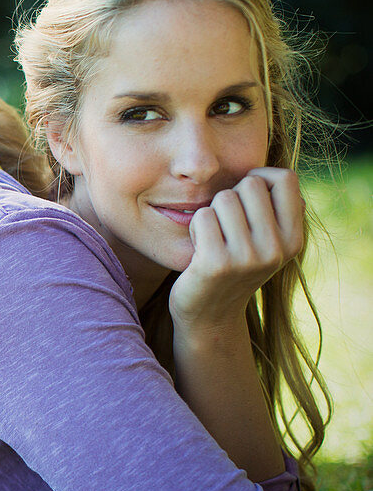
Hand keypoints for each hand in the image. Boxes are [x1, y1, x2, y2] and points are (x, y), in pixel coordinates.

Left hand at [170, 167, 303, 329]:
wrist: (211, 315)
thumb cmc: (235, 267)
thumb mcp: (268, 244)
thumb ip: (275, 212)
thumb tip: (271, 176)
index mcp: (294, 239)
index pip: (286, 180)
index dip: (261, 176)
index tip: (245, 192)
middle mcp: (276, 249)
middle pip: (250, 185)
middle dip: (231, 196)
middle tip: (225, 224)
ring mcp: (247, 257)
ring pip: (223, 198)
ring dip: (212, 213)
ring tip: (214, 238)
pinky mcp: (216, 263)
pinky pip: (202, 216)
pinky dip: (196, 227)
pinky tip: (199, 249)